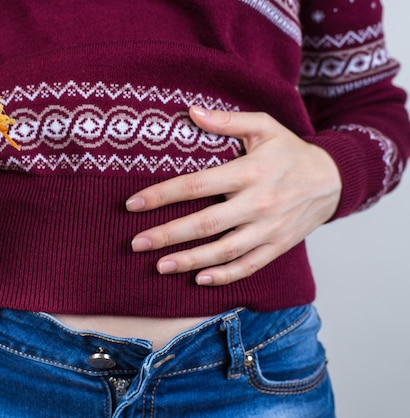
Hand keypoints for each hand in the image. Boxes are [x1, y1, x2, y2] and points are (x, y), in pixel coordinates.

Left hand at [127, 106, 341, 285]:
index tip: (133, 204)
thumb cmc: (290, 151)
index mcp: (249, 172)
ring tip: (160, 266)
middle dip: (167, 235)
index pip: (196, 185)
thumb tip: (191, 111)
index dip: (162, 195)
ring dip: (189, 261)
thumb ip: (228, 121)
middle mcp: (258, 203)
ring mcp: (269, 229)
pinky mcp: (278, 246)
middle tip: (136, 243)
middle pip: (204, 223)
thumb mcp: (264, 127)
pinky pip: (249, 266)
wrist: (334, 179)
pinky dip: (225, 276)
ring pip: (223, 251)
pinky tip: (200, 279)